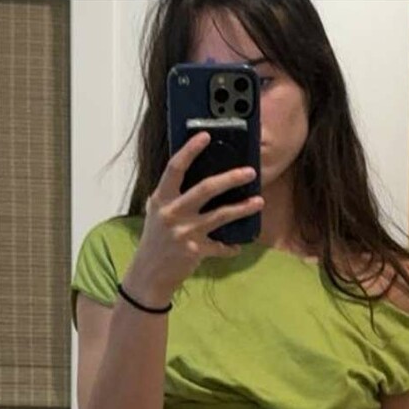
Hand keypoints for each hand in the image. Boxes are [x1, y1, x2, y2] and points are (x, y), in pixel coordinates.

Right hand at [135, 131, 264, 293]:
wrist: (148, 273)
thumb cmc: (156, 238)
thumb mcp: (158, 212)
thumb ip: (172, 195)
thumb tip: (196, 173)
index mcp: (162, 198)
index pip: (175, 168)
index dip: (190, 150)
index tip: (206, 136)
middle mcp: (173, 212)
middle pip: (206, 188)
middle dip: (231, 178)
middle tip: (250, 171)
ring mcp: (185, 232)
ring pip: (221, 215)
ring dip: (243, 208)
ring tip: (259, 201)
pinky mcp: (195, 250)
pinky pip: (220, 246)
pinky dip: (231, 247)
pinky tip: (239, 245)